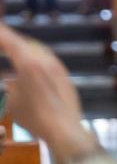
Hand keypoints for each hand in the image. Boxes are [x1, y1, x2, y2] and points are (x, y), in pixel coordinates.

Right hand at [0, 23, 96, 163]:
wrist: (65, 129)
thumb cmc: (34, 117)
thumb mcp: (11, 101)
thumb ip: (5, 86)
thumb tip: (6, 81)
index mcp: (29, 63)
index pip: (10, 40)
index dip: (0, 34)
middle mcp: (45, 59)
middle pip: (24, 43)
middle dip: (9, 40)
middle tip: (0, 39)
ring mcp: (57, 66)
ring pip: (37, 50)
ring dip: (23, 48)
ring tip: (11, 51)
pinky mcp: (64, 75)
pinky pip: (46, 60)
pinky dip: (34, 58)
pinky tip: (29, 66)